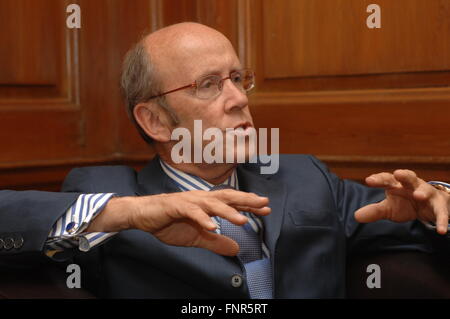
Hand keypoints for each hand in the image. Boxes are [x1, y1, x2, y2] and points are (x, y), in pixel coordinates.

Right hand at [88, 189, 270, 255]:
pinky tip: (212, 227)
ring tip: (242, 220)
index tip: (267, 209)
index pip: (232, 203)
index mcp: (207, 204)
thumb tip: (236, 249)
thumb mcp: (197, 237)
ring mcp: (189, 201)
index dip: (249, 205)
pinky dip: (202, 219)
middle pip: (227, 197)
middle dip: (246, 200)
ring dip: (228, 211)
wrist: (143, 215)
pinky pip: (191, 212)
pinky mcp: (176, 206)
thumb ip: (216, 242)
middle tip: (264, 203)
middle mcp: (201, 198)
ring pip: (212, 204)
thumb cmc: (169, 222)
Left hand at [354, 169, 449, 234]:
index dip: (378, 179)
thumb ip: (375, 211)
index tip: (368, 180)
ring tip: (419, 196)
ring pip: (426, 190)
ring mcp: (427, 194)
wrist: (430, 207)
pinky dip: (442, 220)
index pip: (386, 178)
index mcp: (397, 184)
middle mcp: (413, 185)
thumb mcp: (389, 208)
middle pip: (409, 176)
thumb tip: (356, 216)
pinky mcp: (439, 206)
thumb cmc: (405, 203)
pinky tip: (441, 230)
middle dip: (404, 175)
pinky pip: (441, 212)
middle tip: (397, 173)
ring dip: (422, 192)